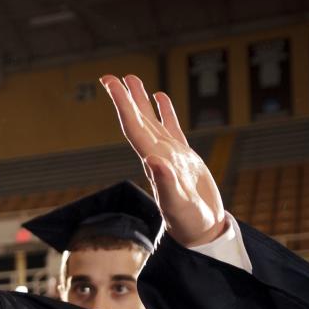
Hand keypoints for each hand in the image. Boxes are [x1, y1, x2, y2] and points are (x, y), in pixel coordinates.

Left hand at [101, 74, 226, 247]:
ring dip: (140, 101)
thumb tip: (152, 160)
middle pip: (137, 120)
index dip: (121, 104)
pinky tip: (161, 96)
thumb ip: (166, 183)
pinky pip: (171, 128)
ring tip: (131, 79)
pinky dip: (166, 111)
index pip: (133, 126)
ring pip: (152, 121)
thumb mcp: (178, 204)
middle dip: (124, 98)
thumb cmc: (189, 223)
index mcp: (153, 161)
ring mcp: (170, 155)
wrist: (200, 233)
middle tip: (110, 75)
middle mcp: (157, 155)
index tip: (108, 83)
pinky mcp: (184, 158)